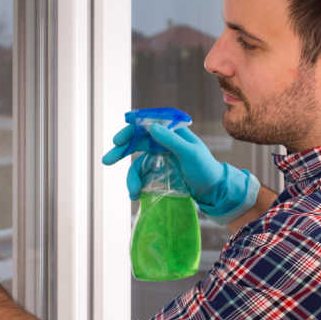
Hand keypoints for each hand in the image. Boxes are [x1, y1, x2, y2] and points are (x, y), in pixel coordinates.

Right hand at [102, 123, 259, 223]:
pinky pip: (142, 175)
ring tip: (132, 192)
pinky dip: (137, 183)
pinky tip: (136, 194)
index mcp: (172, 132)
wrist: (214, 190)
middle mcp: (163, 142)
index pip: (147, 125)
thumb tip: (151, 127)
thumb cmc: (205, 168)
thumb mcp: (190, 153)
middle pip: (136, 142)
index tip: (118, 140)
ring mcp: (160, 157)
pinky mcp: (159, 172)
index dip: (130, 130)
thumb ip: (171, 140)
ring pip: (137, 162)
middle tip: (106, 160)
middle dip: (121, 151)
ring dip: (131, 176)